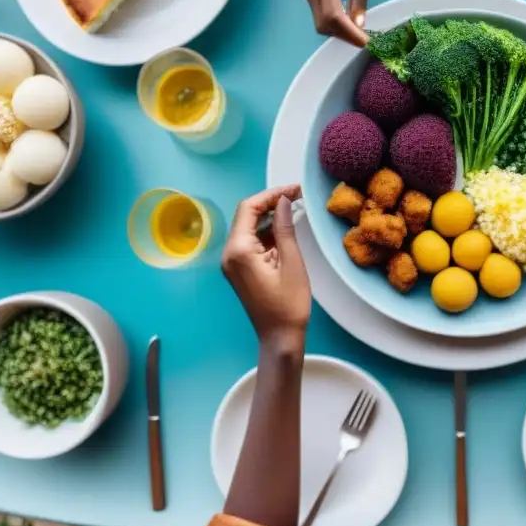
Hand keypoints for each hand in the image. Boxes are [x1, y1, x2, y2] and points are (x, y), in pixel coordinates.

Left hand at [221, 185, 310, 348]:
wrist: (279, 337)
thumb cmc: (289, 303)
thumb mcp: (292, 262)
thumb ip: (285, 228)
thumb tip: (282, 201)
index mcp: (238, 250)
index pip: (249, 208)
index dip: (271, 194)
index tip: (295, 189)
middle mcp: (229, 253)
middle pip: (246, 215)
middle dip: (270, 202)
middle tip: (297, 195)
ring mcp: (232, 262)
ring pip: (248, 228)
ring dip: (269, 216)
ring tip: (294, 207)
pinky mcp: (239, 269)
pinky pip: (250, 242)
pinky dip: (266, 232)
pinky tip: (285, 228)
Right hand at [299, 0, 371, 46]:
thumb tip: (359, 25)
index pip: (333, 14)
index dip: (349, 33)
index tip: (366, 41)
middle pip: (324, 23)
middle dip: (344, 35)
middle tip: (366, 39)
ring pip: (320, 22)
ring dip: (339, 31)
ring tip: (359, 30)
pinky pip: (319, 15)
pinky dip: (334, 23)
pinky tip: (349, 21)